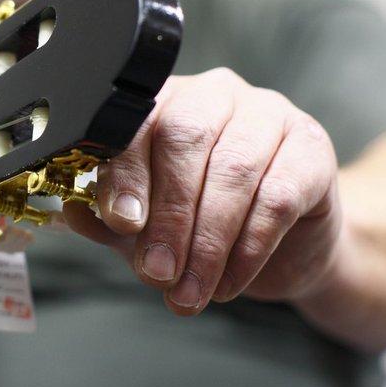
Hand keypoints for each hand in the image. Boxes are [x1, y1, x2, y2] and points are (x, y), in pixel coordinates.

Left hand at [65, 68, 343, 314]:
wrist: (284, 248)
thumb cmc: (202, 225)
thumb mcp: (144, 226)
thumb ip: (108, 217)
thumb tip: (74, 212)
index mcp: (163, 101)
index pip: (136, 123)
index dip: (126, 175)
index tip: (121, 224)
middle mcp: (214, 94)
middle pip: (186, 139)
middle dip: (169, 215)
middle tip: (158, 273)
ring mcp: (268, 114)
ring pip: (234, 170)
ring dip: (208, 241)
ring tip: (191, 292)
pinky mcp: (311, 147)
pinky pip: (277, 197)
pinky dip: (249, 248)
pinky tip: (229, 282)